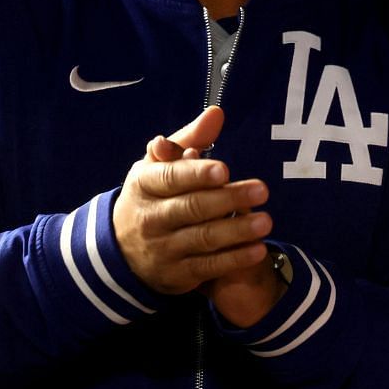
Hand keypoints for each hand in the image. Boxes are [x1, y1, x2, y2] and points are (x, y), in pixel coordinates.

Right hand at [112, 106, 272, 295]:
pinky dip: (234, 258)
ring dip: (236, 230)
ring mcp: (162, 249)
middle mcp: (149, 218)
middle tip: (262, 189)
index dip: (196, 174)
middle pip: (191, 207)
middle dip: (227, 199)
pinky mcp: (176, 274)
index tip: (224, 170)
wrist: (122, 250)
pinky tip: (258, 249)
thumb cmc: (152, 196)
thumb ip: (189, 140)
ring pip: (202, 238)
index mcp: (143, 185)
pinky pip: (209, 266)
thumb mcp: (158, 167)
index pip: (169, 178)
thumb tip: (216, 114)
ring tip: (266, 221)